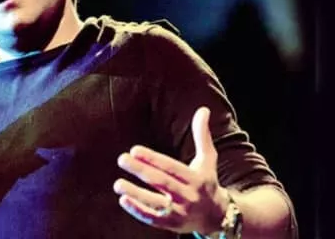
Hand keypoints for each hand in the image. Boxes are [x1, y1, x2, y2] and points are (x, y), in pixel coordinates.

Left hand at [114, 106, 228, 234]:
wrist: (217, 217)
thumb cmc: (207, 182)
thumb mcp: (207, 159)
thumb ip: (202, 135)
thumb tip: (203, 109)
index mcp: (196, 178)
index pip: (171, 167)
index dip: (153, 159)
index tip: (135, 149)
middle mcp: (188, 196)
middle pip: (162, 183)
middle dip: (141, 170)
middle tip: (122, 159)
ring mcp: (180, 212)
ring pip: (155, 203)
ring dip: (135, 193)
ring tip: (117, 184)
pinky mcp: (172, 225)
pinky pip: (153, 219)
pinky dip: (138, 211)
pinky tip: (123, 200)